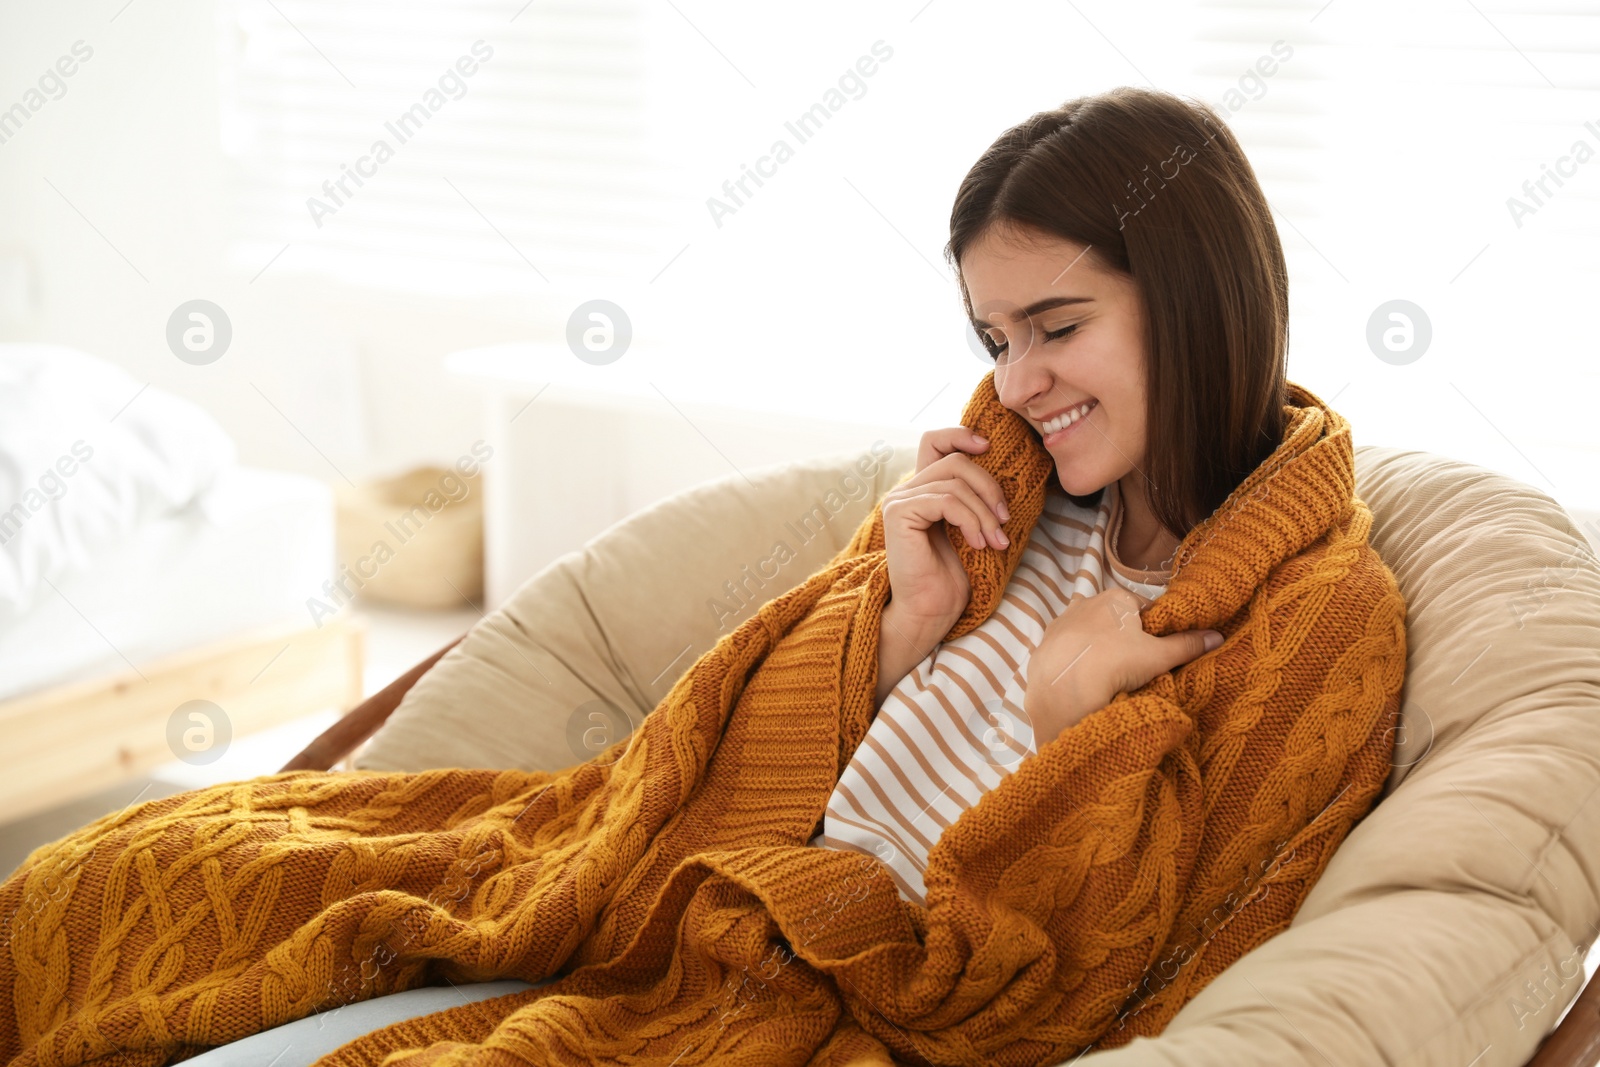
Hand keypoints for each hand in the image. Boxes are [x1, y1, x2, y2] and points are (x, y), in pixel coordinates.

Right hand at [879, 426, 1010, 632]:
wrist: (932, 611)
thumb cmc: (953, 575)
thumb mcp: (971, 526)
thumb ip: (972, 496)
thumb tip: (1000, 468)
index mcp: (922, 489)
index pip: (934, 441)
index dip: (960, 434)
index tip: (988, 446)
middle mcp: (906, 491)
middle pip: (955, 461)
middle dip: (988, 487)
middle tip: (1004, 520)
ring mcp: (898, 501)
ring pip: (955, 483)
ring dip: (984, 512)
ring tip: (995, 540)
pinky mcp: (899, 514)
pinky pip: (946, 501)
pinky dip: (970, 520)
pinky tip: (977, 543)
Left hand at [1024, 586, 1222, 743]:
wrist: (1064, 687)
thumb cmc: (1116, 663)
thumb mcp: (1159, 656)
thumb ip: (1188, 645)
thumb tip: (1219, 636)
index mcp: (1117, 598)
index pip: (1144, 609)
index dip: (1154, 632)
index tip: (1156, 654)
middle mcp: (1086, 601)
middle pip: (1116, 621)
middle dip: (1126, 640)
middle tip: (1135, 669)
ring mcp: (1062, 621)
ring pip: (1091, 635)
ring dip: (1100, 650)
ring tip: (1108, 678)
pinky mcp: (1045, 642)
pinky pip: (1069, 650)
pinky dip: (1078, 661)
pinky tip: (1084, 679)